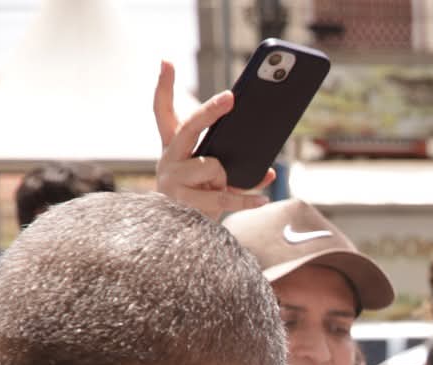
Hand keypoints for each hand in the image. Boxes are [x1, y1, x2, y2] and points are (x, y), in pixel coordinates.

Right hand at [154, 61, 272, 220]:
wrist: (178, 236)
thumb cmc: (199, 198)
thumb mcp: (214, 178)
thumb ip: (237, 168)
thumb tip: (269, 169)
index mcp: (174, 147)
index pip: (163, 111)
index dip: (163, 85)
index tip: (167, 61)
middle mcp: (169, 158)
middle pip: (188, 127)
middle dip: (210, 111)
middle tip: (231, 98)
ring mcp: (173, 179)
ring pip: (212, 165)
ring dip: (225, 176)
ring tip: (221, 185)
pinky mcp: (184, 203)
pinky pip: (224, 197)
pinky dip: (246, 199)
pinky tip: (263, 198)